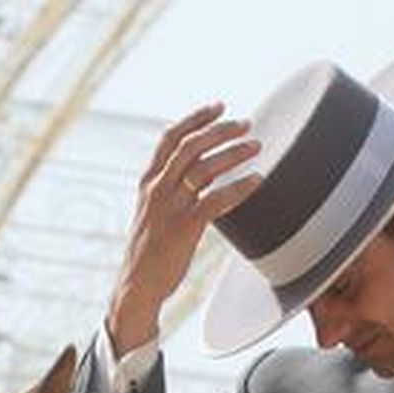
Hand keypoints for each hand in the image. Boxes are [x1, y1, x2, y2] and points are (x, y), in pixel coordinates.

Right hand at [107, 102, 262, 354]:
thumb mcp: (151, 213)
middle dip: (221, 130)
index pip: (170, 138)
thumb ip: (169, 191)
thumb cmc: (148, 251)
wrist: (136, 285)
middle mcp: (157, 189)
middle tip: (246, 124)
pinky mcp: (184, 228)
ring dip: (234, 153)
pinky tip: (257, 181)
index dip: (195, 118)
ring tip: (256, 147)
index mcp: (149, 182)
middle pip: (191, 146)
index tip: (218, 106)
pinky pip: (216, 200)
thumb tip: (196, 174)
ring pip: (204, 168)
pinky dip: (239, 187)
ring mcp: (170, 208)